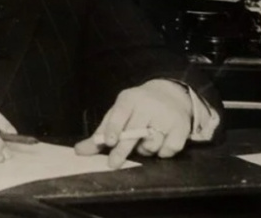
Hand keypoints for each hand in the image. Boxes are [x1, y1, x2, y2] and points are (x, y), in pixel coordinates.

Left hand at [75, 79, 192, 167]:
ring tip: (143, 142)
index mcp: (129, 99)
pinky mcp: (182, 127)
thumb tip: (79, 151)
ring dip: (144, 150)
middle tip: (113, 164)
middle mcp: (148, 105)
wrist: (169, 95)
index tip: (109, 141)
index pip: (120, 113)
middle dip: (122, 150)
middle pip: (134, 131)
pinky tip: (159, 144)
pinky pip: (169, 149)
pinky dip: (163, 152)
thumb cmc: (136, 109)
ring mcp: (166, 116)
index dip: (114, 127)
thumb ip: (99, 133)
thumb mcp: (117, 114)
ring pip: (151, 143)